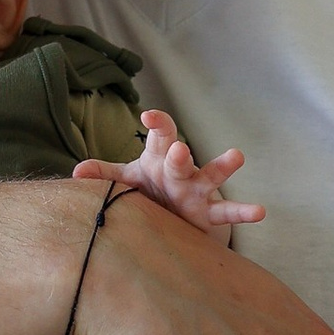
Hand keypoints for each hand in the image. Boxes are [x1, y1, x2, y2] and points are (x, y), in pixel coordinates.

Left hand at [74, 110, 264, 236]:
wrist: (172, 217)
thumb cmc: (148, 189)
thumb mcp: (126, 181)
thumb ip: (104, 175)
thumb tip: (74, 173)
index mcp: (157, 158)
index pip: (158, 136)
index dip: (156, 125)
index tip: (148, 116)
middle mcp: (179, 170)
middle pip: (179, 158)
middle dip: (178, 154)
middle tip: (178, 148)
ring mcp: (196, 190)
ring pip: (210, 176)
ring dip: (223, 167)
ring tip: (237, 156)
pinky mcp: (208, 213)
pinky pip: (227, 213)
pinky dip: (243, 211)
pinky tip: (259, 211)